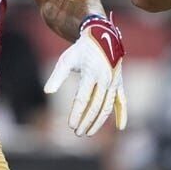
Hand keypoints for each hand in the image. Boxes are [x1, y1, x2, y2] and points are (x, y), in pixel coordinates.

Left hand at [44, 15, 127, 136]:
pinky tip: (120, 127)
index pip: (83, 99)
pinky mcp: (119, 83)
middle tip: (77, 132)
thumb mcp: (67, 59)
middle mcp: (105, 79)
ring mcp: (114, 82)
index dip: (77, 113)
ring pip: (107, 106)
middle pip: (95, 106)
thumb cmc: (81, 50)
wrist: (101, 36)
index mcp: (91, 73)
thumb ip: (57, 76)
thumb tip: (47, 91)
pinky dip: (122, 114)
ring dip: (99, 121)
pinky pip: (122, 101)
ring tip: (88, 132)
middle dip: (86, 121)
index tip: (70, 125)